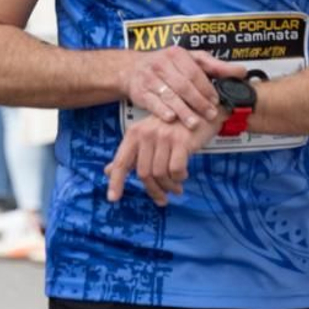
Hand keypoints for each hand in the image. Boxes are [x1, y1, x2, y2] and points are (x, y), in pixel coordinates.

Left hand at [106, 114, 222, 205]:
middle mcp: (146, 134)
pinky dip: (179, 177)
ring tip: (176, 188)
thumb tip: (108, 171)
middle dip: (154, 190)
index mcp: (135, 133)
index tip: (113, 199)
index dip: (116, 182)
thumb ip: (130, 155)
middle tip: (162, 198)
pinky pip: (176, 170)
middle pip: (143, 173)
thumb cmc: (173, 126)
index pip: (122, 162)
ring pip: (160, 174)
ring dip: (169, 186)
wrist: (200, 109)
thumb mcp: (148, 136)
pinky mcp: (181, 141)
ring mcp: (164, 137)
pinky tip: (183, 176)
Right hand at [120, 46, 247, 130]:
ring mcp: (149, 77)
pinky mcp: (139, 91)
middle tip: (210, 114)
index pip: (195, 72)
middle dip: (198, 102)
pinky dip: (162, 111)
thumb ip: (216, 67)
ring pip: (168, 95)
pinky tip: (171, 119)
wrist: (132, 68)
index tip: (216, 100)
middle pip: (183, 85)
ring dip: (182, 110)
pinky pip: (152, 102)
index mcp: (176, 54)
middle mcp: (161, 63)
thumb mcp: (191, 60)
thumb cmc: (167, 65)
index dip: (206, 88)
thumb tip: (241, 72)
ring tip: (194, 123)